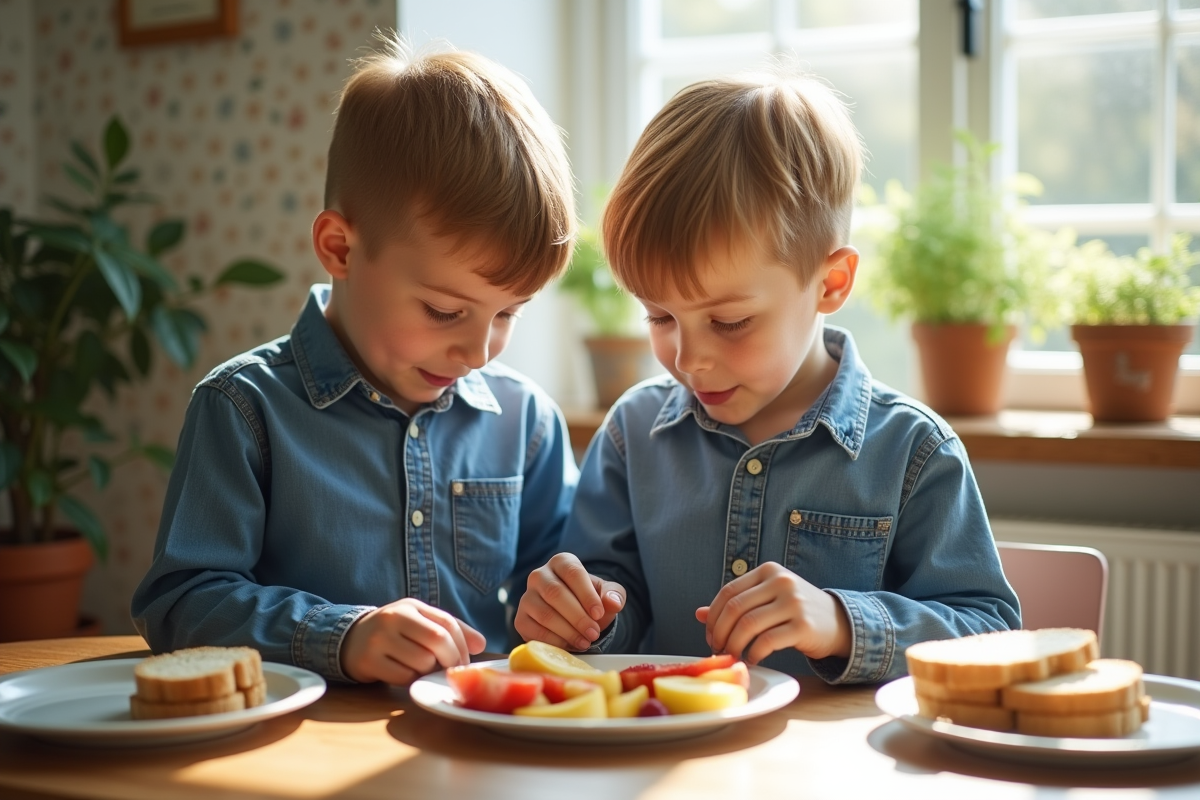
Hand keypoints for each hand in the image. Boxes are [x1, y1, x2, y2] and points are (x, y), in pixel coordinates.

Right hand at [340, 597, 486, 684]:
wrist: (350, 640)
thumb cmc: (394, 633)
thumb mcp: (420, 623)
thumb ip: (451, 630)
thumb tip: (481, 644)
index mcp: (411, 606)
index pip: (448, 623)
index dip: (462, 645)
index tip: (465, 662)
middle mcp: (395, 618)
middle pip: (438, 640)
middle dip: (450, 660)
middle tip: (449, 670)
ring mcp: (379, 639)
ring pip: (422, 661)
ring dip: (428, 671)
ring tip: (420, 668)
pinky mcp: (369, 661)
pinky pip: (403, 677)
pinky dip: (410, 680)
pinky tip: (404, 673)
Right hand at [515, 553, 625, 650]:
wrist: (574, 617)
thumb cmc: (590, 601)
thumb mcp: (607, 594)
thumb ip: (614, 595)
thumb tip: (612, 602)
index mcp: (561, 562)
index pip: (572, 573)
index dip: (586, 594)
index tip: (599, 614)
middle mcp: (539, 575)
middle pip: (555, 593)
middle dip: (578, 617)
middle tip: (593, 633)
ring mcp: (526, 597)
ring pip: (544, 614)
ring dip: (568, 631)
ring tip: (585, 641)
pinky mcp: (520, 619)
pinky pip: (535, 632)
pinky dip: (554, 642)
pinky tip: (570, 646)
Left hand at [696, 562, 850, 664]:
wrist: (838, 623)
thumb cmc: (796, 611)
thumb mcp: (767, 600)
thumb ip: (736, 604)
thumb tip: (698, 614)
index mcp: (768, 571)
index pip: (728, 592)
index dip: (713, 617)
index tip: (710, 636)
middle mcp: (781, 582)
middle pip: (735, 609)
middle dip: (720, 633)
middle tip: (718, 650)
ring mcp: (794, 602)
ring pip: (748, 625)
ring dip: (734, 645)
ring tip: (733, 656)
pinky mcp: (803, 626)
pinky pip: (767, 641)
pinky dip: (754, 653)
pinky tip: (753, 659)